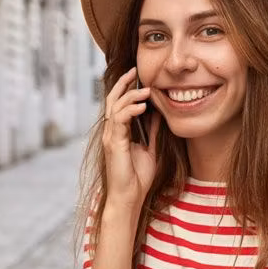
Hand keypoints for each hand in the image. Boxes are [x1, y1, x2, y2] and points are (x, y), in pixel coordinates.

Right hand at [102, 68, 161, 209]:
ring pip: (115, 107)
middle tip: (134, 71)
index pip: (118, 104)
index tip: (137, 77)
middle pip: (112, 100)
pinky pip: (119, 121)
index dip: (126, 89)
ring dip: (131, 96)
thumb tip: (156, 114)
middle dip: (122, 84)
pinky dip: (130, 111)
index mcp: (118, 133)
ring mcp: (110, 138)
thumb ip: (151, 132)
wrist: (130, 197)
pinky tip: (143, 107)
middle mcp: (111, 132)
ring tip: (146, 90)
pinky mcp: (113, 144)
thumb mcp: (150, 149)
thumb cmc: (138, 177)